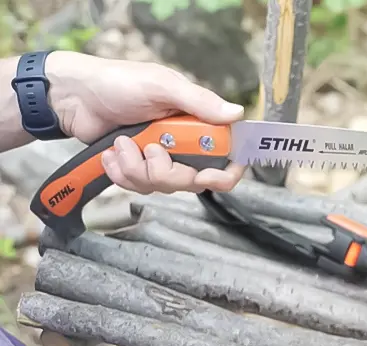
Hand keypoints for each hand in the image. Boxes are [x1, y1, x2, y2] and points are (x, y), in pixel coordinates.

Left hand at [45, 51, 246, 193]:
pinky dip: (121, 173)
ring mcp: (161, 158)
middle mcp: (185, 143)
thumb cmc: (119, 82)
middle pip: (193, 180)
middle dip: (166, 172)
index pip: (229, 156)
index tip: (203, 175)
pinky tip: (111, 155)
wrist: (74, 96)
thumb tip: (237, 113)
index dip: (225, 173)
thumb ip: (199, 102)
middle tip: (148, 149)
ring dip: (137, 170)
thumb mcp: (162, 86)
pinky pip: (139, 187)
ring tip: (120, 145)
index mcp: (198, 122)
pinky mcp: (138, 168)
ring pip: (163, 187)